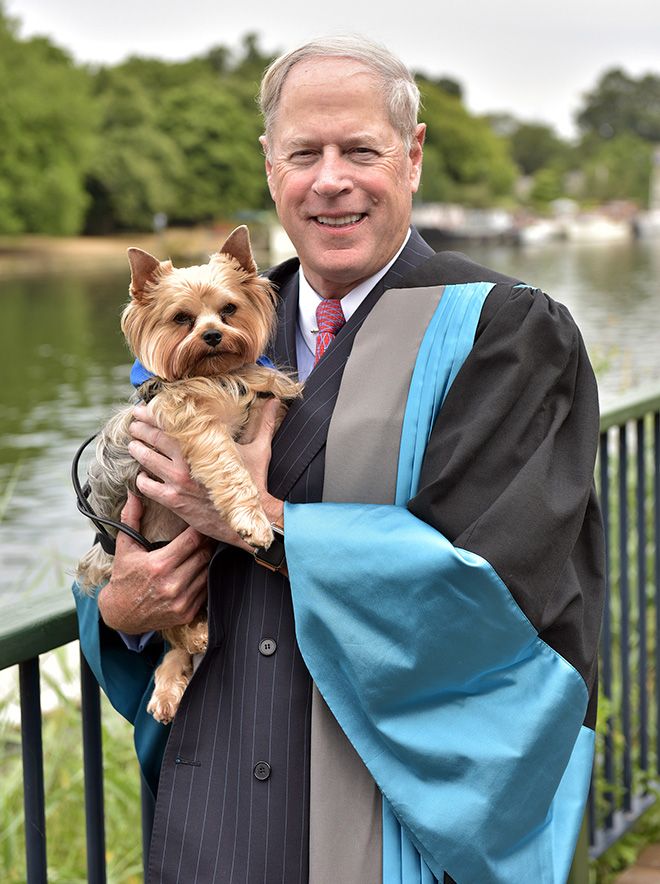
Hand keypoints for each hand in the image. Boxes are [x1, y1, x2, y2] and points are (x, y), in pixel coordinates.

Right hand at [97, 492, 210, 632]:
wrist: (120, 613)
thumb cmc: (124, 577)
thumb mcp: (125, 547)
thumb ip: (131, 518)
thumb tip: (133, 494)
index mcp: (158, 565)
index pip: (192, 541)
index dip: (200, 530)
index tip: (203, 523)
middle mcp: (171, 584)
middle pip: (204, 555)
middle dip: (208, 544)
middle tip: (210, 535)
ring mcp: (181, 601)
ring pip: (208, 572)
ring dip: (209, 561)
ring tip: (208, 550)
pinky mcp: (187, 613)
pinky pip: (206, 590)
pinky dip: (205, 579)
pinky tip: (201, 570)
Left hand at [128, 398, 283, 546]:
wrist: (250, 519)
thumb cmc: (255, 484)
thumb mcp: (260, 450)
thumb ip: (264, 424)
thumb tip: (276, 401)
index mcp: (205, 445)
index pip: (173, 423)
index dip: (155, 414)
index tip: (144, 410)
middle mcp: (188, 460)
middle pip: (154, 438)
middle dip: (140, 429)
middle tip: (133, 423)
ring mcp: (178, 480)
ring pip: (146, 460)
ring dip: (137, 450)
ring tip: (132, 445)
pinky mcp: (173, 499)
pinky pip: (147, 485)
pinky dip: (141, 479)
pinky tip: (142, 476)